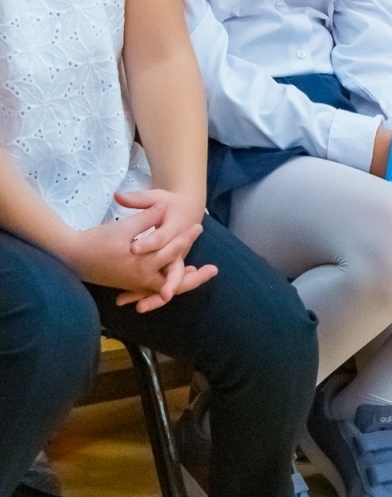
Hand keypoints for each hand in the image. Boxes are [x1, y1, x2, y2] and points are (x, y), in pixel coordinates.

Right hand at [64, 200, 215, 311]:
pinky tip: (177, 274)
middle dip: (194, 278)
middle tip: (213, 270)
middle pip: (174, 282)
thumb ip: (146, 217)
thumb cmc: (98, 241)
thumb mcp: (123, 227)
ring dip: (182, 282)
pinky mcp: (131, 283)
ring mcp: (136, 283)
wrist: (73, 256)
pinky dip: (166, 284)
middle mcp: (142, 278)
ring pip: (165, 289)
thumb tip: (163, 207)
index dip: (185, 239)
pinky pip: (154, 288)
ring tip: (197, 272)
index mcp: (142, 265)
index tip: (198, 227)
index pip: (170, 252)